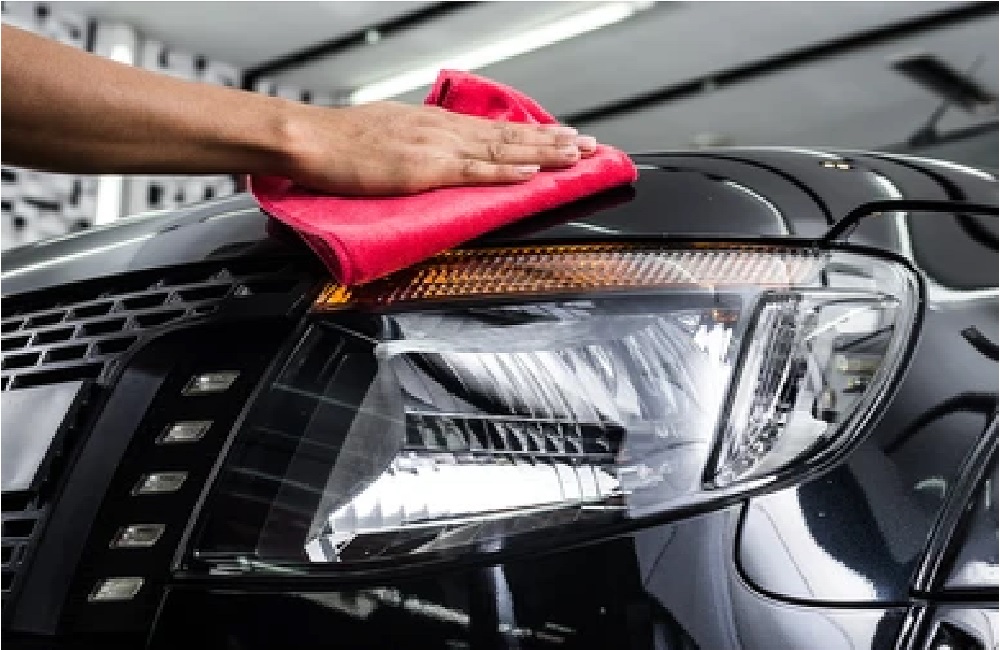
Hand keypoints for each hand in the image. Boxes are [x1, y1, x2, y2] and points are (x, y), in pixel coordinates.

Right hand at [280, 101, 598, 195]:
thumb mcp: (389, 135)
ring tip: (576, 156)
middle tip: (590, 146)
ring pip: (501, 148)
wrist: (311, 139)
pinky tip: (530, 171)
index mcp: (435, 125)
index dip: (532, 134)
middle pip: (509, 135)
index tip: (562, 137)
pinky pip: (473, 170)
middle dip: (553, 141)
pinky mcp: (423, 168)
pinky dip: (505, 169)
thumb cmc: (342, 141)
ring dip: (542, 152)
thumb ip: (419, 145)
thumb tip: (439, 154)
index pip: (495, 129)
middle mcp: (443, 130)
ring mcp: (436, 148)